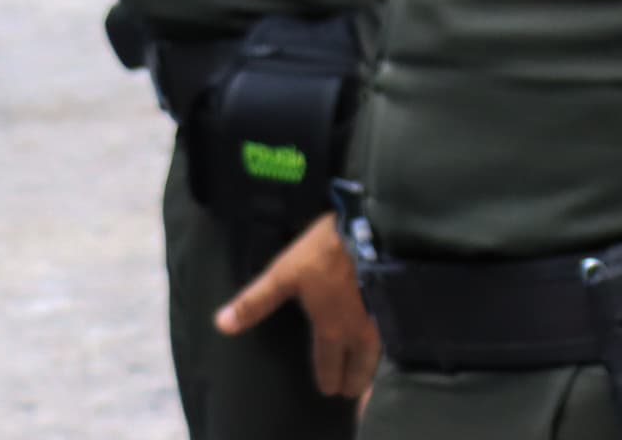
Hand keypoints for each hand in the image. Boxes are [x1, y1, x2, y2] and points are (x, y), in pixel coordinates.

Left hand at [216, 213, 376, 398]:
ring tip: (370, 370)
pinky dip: (390, 341)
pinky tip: (390, 337)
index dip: (328, 377)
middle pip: (359, 365)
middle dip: (355, 380)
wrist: (377, 229)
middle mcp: (358, 330)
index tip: (330, 390)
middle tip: (352, 391)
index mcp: (331, 328)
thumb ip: (257, 301)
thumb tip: (222, 325)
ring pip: (379, 351)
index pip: (328, 362)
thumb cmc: (327, 254)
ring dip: (372, 364)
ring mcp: (383, 316)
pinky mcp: (400, 300)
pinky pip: (394, 331)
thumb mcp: (284, 273)